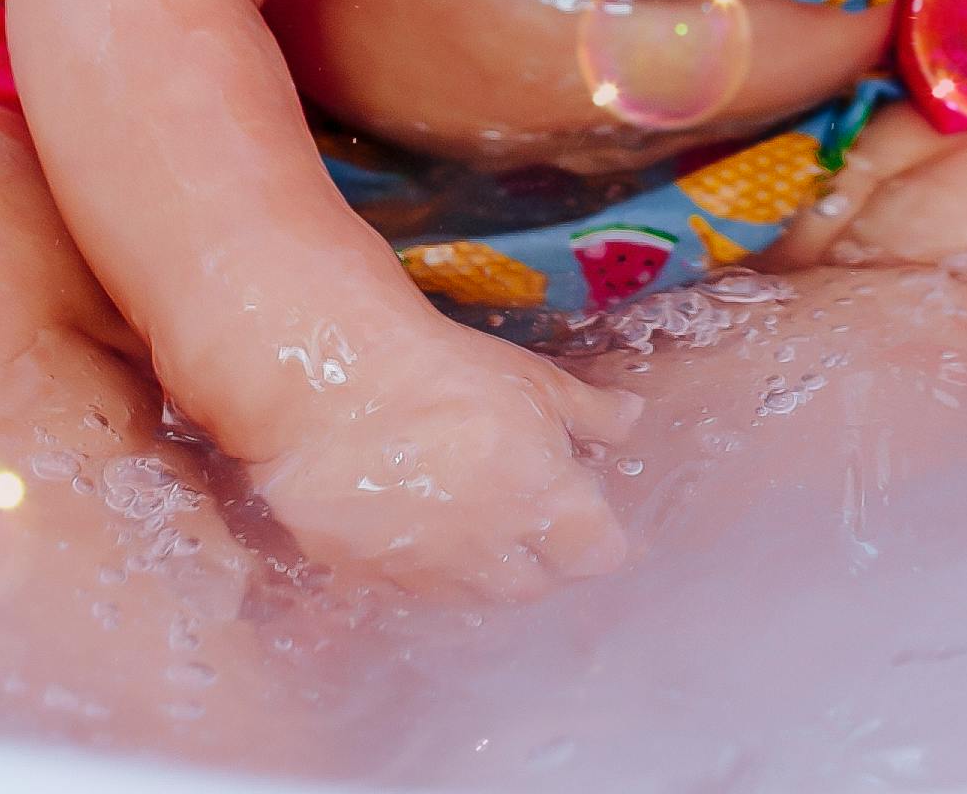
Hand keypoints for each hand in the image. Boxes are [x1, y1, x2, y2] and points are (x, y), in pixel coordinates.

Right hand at [241, 320, 641, 600]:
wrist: (334, 380)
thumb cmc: (444, 370)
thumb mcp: (535, 379)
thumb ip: (592, 411)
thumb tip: (632, 419)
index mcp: (547, 504)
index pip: (600, 555)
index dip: (598, 535)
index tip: (587, 511)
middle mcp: (494, 553)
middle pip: (538, 586)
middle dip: (542, 556)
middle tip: (527, 510)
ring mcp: (430, 571)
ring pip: (474, 596)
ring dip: (483, 568)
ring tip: (469, 517)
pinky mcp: (371, 576)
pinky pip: (411, 590)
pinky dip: (422, 566)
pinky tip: (413, 521)